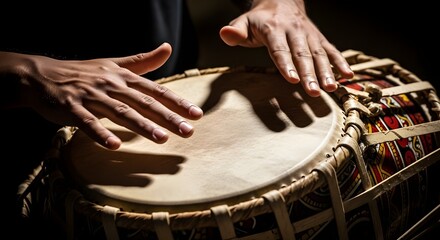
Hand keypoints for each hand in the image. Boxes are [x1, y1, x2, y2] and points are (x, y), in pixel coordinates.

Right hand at [0, 43, 202, 149]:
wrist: (42, 74)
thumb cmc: (83, 72)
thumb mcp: (114, 64)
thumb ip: (143, 61)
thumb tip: (168, 49)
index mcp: (124, 76)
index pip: (156, 90)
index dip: (177, 102)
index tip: (196, 115)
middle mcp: (111, 84)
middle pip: (144, 103)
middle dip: (168, 118)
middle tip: (188, 132)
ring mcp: (91, 95)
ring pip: (120, 112)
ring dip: (142, 125)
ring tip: (161, 139)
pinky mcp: (70, 108)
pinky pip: (87, 122)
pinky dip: (100, 133)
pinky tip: (114, 145)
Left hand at [220, 0, 353, 96]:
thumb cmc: (259, 19)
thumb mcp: (244, 21)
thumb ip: (236, 31)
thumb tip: (225, 34)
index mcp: (274, 27)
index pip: (279, 48)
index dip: (286, 64)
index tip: (291, 79)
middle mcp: (294, 30)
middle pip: (302, 54)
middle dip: (309, 74)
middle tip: (313, 92)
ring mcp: (309, 35)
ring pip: (319, 54)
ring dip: (326, 71)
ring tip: (330, 89)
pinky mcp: (319, 38)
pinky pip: (331, 50)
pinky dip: (340, 62)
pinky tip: (347, 76)